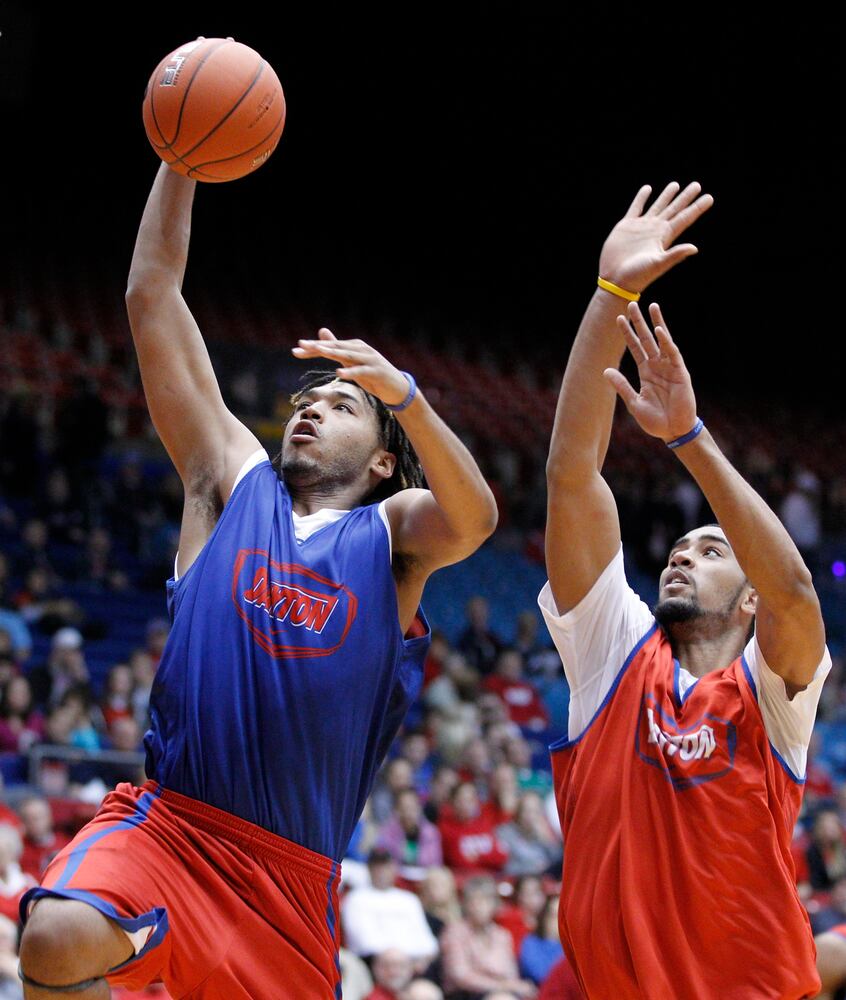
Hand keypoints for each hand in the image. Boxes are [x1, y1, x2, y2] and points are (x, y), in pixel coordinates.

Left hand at [291, 328, 411, 406]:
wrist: (397, 388)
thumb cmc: (373, 376)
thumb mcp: (352, 362)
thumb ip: (337, 348)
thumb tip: (321, 331)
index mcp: (354, 346)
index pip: (330, 346)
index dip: (313, 347)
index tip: (296, 349)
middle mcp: (361, 349)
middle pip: (336, 347)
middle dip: (318, 347)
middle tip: (301, 346)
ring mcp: (370, 359)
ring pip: (347, 355)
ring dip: (332, 352)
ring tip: (318, 351)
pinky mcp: (376, 372)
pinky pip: (360, 371)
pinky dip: (350, 372)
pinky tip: (338, 373)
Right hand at [598, 181, 713, 292]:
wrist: (615, 280)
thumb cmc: (637, 275)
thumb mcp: (658, 264)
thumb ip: (675, 255)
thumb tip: (695, 248)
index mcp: (665, 236)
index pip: (685, 218)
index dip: (697, 208)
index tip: (709, 197)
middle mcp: (655, 229)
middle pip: (674, 209)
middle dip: (685, 197)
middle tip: (697, 185)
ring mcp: (641, 227)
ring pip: (657, 206)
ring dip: (666, 195)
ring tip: (675, 185)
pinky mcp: (626, 226)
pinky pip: (636, 207)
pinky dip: (641, 197)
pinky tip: (647, 189)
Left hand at [603, 302, 696, 441]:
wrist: (673, 431)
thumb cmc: (655, 420)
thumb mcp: (634, 403)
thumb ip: (622, 386)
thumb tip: (605, 371)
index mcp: (645, 372)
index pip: (635, 348)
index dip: (627, 333)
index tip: (618, 319)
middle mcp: (657, 366)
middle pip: (646, 339)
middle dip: (639, 322)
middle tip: (631, 304)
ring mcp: (669, 368)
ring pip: (661, 341)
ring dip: (656, 323)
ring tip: (651, 306)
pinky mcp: (680, 373)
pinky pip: (672, 354)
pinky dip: (666, 342)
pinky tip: (660, 330)